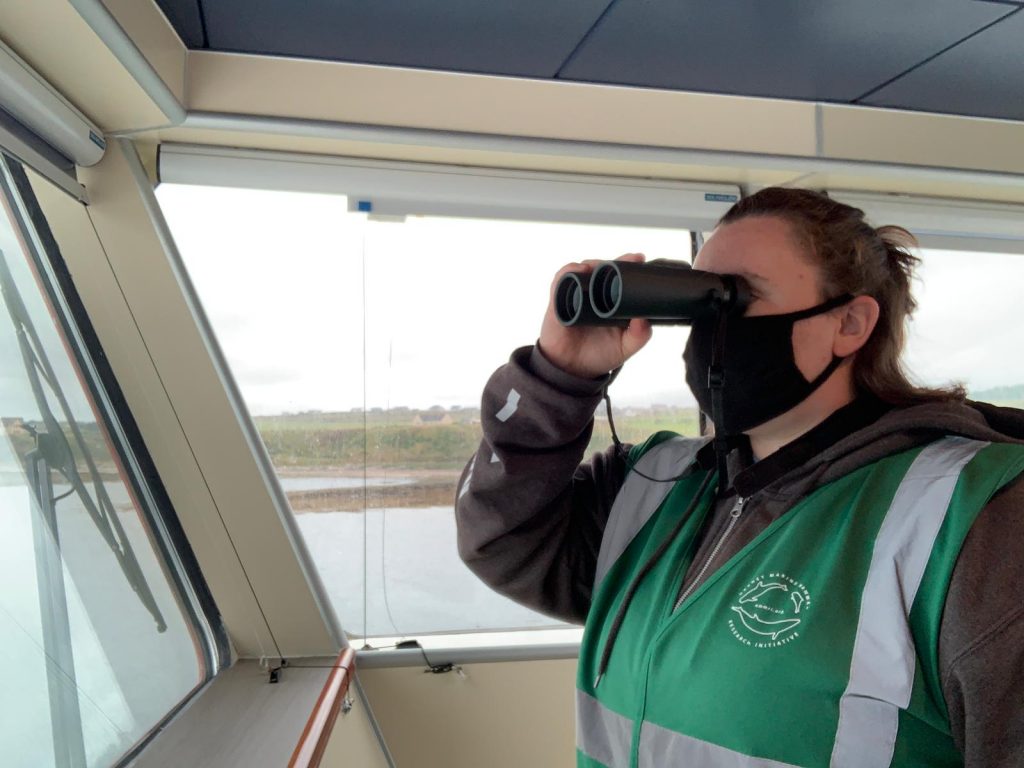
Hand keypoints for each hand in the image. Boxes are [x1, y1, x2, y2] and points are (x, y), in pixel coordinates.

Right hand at [538, 253, 652, 378]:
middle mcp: (594, 295)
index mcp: (611, 301)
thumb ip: (638, 336)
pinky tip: (580, 270)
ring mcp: (576, 295)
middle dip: (615, 261)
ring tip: (604, 265)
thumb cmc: (599, 355)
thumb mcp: (625, 347)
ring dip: (594, 263)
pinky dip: (569, 272)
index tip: (640, 259)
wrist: (572, 370)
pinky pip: (561, 281)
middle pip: (603, 269)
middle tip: (629, 260)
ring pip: (584, 270)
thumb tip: (644, 319)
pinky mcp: (558, 300)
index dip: (629, 266)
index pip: (620, 278)